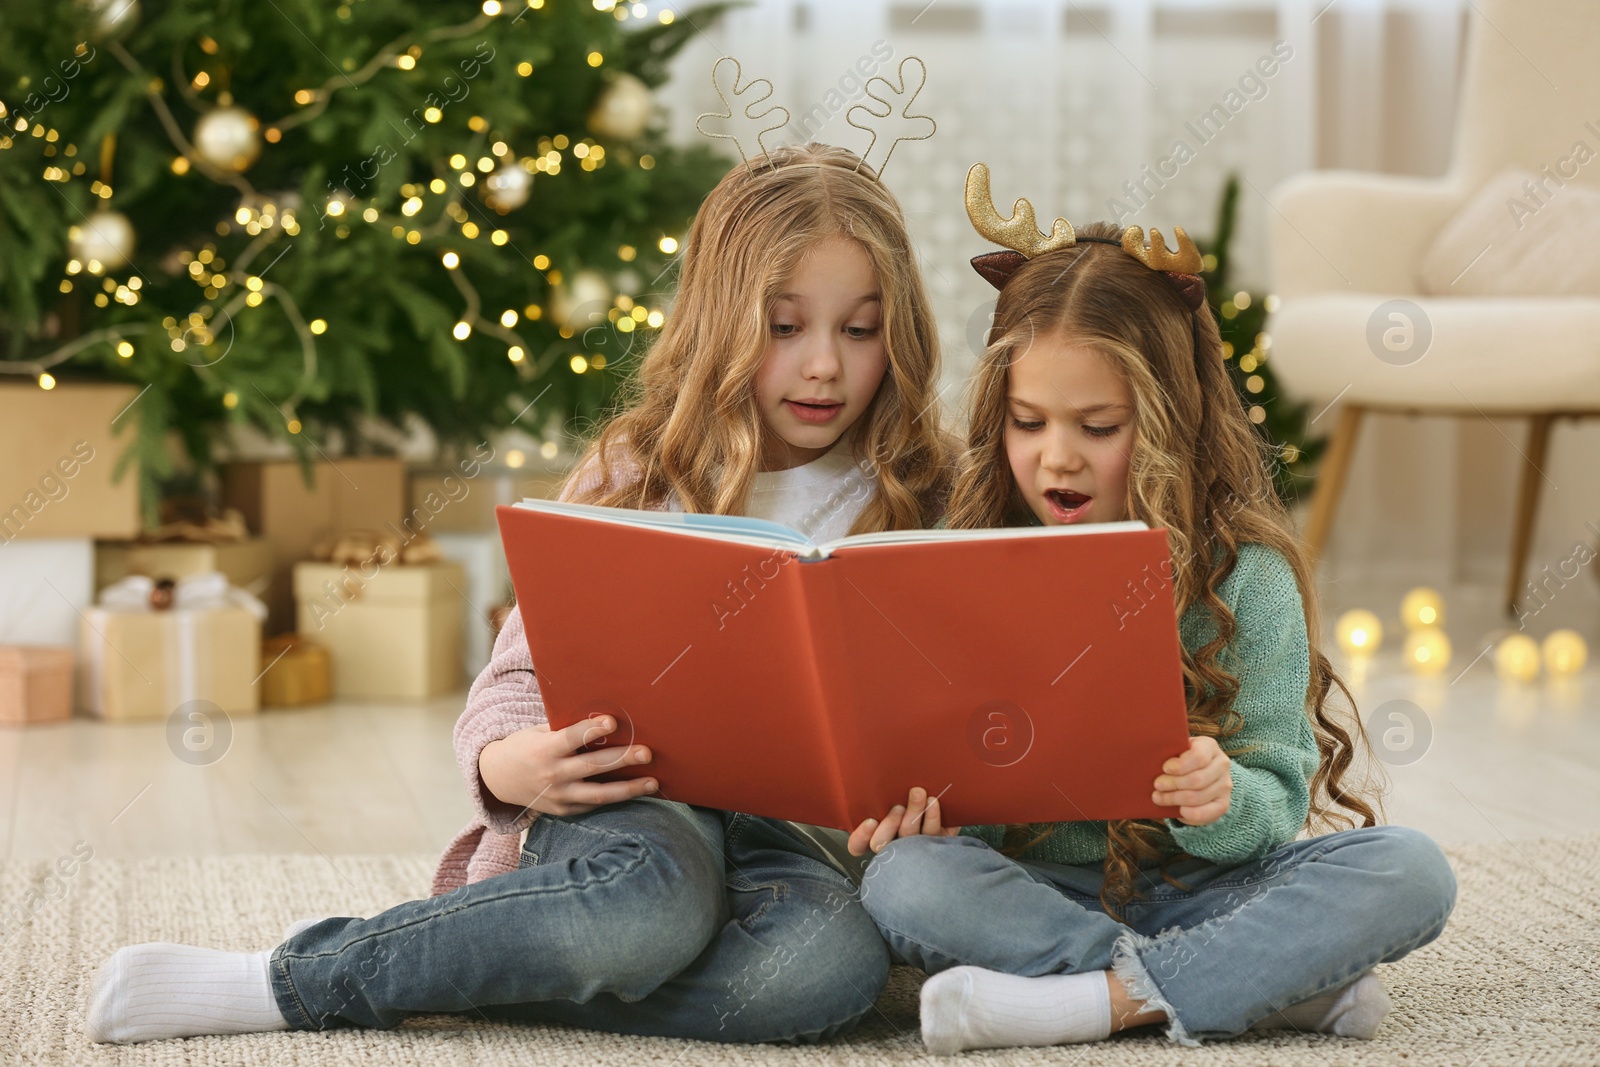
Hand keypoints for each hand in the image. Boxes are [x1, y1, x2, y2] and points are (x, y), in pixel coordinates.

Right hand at [479, 716, 655, 816]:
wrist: (499, 779)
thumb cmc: (527, 747)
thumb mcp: (539, 733)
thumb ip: (565, 730)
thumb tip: (603, 720)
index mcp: (544, 750)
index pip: (570, 739)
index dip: (591, 730)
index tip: (612, 722)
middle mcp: (552, 775)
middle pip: (592, 767)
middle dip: (621, 759)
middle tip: (647, 752)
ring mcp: (559, 796)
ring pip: (598, 794)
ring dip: (629, 789)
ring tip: (653, 782)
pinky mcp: (565, 811)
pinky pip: (594, 805)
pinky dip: (617, 798)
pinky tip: (638, 791)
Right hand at [847, 787, 960, 855]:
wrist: (939, 798)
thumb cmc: (904, 793)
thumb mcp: (886, 792)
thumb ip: (877, 790)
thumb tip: (866, 767)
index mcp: (874, 834)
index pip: (858, 845)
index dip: (861, 837)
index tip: (870, 820)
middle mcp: (892, 843)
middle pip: (884, 842)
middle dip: (890, 825)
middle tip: (898, 807)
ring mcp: (913, 845)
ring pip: (910, 836)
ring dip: (913, 814)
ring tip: (918, 793)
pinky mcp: (934, 841)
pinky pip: (933, 834)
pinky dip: (932, 817)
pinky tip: (933, 801)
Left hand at [1153, 736, 1231, 825]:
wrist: (1199, 772)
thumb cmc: (1180, 759)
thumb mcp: (1176, 749)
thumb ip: (1169, 751)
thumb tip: (1151, 759)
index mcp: (1209, 746)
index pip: (1199, 757)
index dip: (1179, 765)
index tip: (1165, 768)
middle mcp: (1222, 764)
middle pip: (1196, 780)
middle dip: (1172, 784)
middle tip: (1157, 785)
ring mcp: (1225, 785)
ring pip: (1198, 797)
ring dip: (1174, 799)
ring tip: (1159, 798)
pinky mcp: (1223, 803)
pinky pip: (1206, 813)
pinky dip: (1189, 814)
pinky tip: (1178, 810)